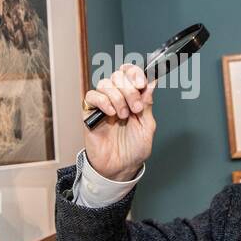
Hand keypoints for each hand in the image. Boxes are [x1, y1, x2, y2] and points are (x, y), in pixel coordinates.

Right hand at [82, 64, 155, 180]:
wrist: (120, 168)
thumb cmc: (133, 150)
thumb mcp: (147, 127)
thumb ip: (147, 105)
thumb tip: (150, 84)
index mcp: (132, 98)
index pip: (130, 74)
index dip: (135, 73)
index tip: (141, 83)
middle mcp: (118, 98)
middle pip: (118, 76)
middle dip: (129, 90)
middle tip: (135, 108)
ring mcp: (104, 104)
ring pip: (105, 83)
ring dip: (117, 97)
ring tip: (123, 115)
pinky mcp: (90, 113)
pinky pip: (92, 96)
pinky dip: (103, 101)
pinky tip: (110, 113)